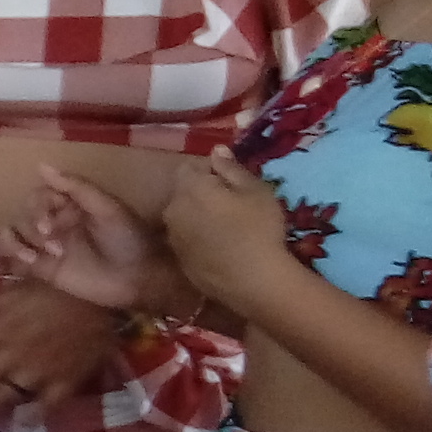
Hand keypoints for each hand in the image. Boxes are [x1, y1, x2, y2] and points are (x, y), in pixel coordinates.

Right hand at [0, 163, 180, 315]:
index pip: (40, 196)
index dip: (38, 208)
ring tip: (32, 259)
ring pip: (13, 237)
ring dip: (14, 245)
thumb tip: (41, 166)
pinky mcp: (43, 271)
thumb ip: (76, 187)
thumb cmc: (129, 240)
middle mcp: (56, 223)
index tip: (49, 225)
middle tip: (51, 243)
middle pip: (23, 215)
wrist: (139, 280)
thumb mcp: (108, 208)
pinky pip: (14, 264)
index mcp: (71, 205)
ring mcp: (47, 247)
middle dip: (31, 228)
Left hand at [0, 276, 118, 414]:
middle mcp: (13, 357)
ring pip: (1, 396)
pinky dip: (32, 417)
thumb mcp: (19, 287)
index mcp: (0, 331)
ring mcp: (38, 375)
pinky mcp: (64, 384)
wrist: (108, 298)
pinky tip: (18, 425)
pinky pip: (45, 406)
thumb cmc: (60, 287)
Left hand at [156, 151, 300, 313]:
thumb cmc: (259, 228)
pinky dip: (198, 238)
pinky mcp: (178, 259)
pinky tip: (221, 247)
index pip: (190, 167)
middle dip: (202, 192)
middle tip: (233, 203)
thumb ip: (231, 168)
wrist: (254, 281)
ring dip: (198, 215)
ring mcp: (172, 237)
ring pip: (183, 216)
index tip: (232, 181)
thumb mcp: (255, 190)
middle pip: (183, 192)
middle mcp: (172, 210)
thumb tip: (216, 150)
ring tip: (228, 226)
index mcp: (189, 188)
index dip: (210, 171)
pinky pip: (186, 239)